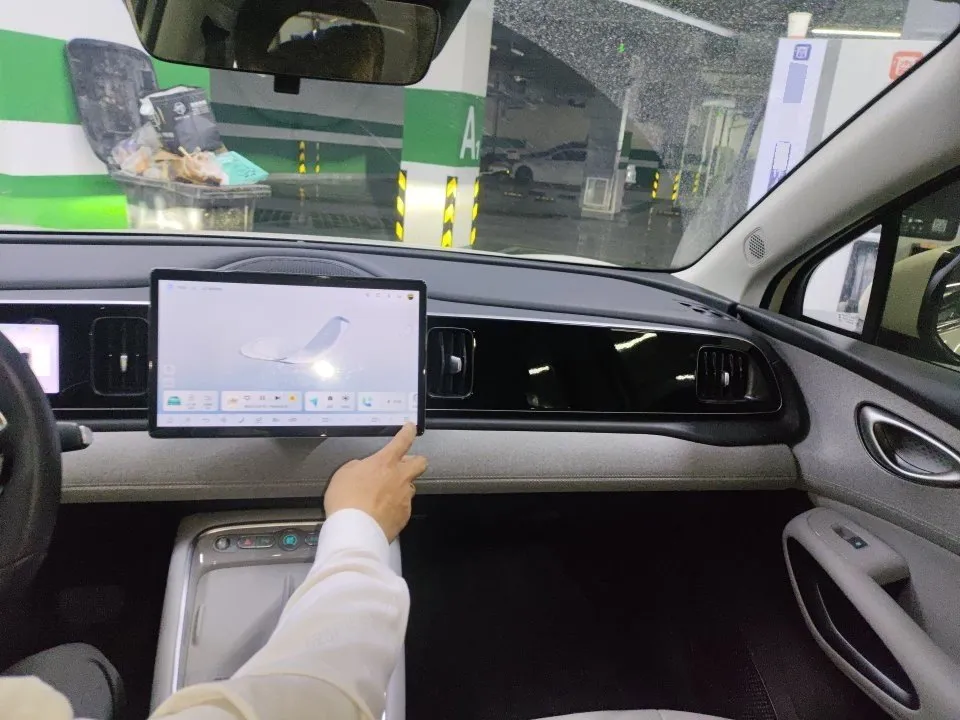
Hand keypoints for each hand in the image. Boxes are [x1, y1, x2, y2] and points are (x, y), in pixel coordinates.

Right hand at [323, 423, 426, 541]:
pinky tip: (382, 512)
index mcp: (384, 463)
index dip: (408, 432)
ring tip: (385, 495)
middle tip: (404, 464)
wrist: (354, 530)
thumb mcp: (343, 473)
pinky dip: (396, 507)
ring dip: (402, 487)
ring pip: (411, 486)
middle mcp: (400, 478)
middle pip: (420, 462)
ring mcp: (404, 497)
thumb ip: (358, 466)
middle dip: (415, 461)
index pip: (402, 440)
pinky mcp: (404, 515)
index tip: (410, 428)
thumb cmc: (346, 501)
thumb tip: (363, 468)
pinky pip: (404, 506)